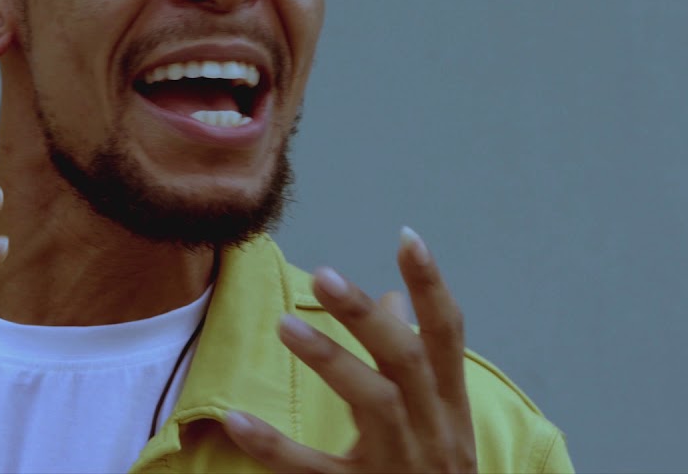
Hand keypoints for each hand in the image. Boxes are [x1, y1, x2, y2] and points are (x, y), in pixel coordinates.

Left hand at [223, 227, 476, 472]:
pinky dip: (273, 445)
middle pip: (407, 360)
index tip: (407, 237)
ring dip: (330, 359)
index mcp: (451, 407)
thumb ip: (419, 362)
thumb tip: (393, 299)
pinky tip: (236, 418)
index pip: (448, 335)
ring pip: (372, 404)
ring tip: (285, 323)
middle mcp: (433, 432)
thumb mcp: (440, 420)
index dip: (432, 285)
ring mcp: (399, 466)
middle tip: (324, 274)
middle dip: (367, 316)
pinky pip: (313, 471)